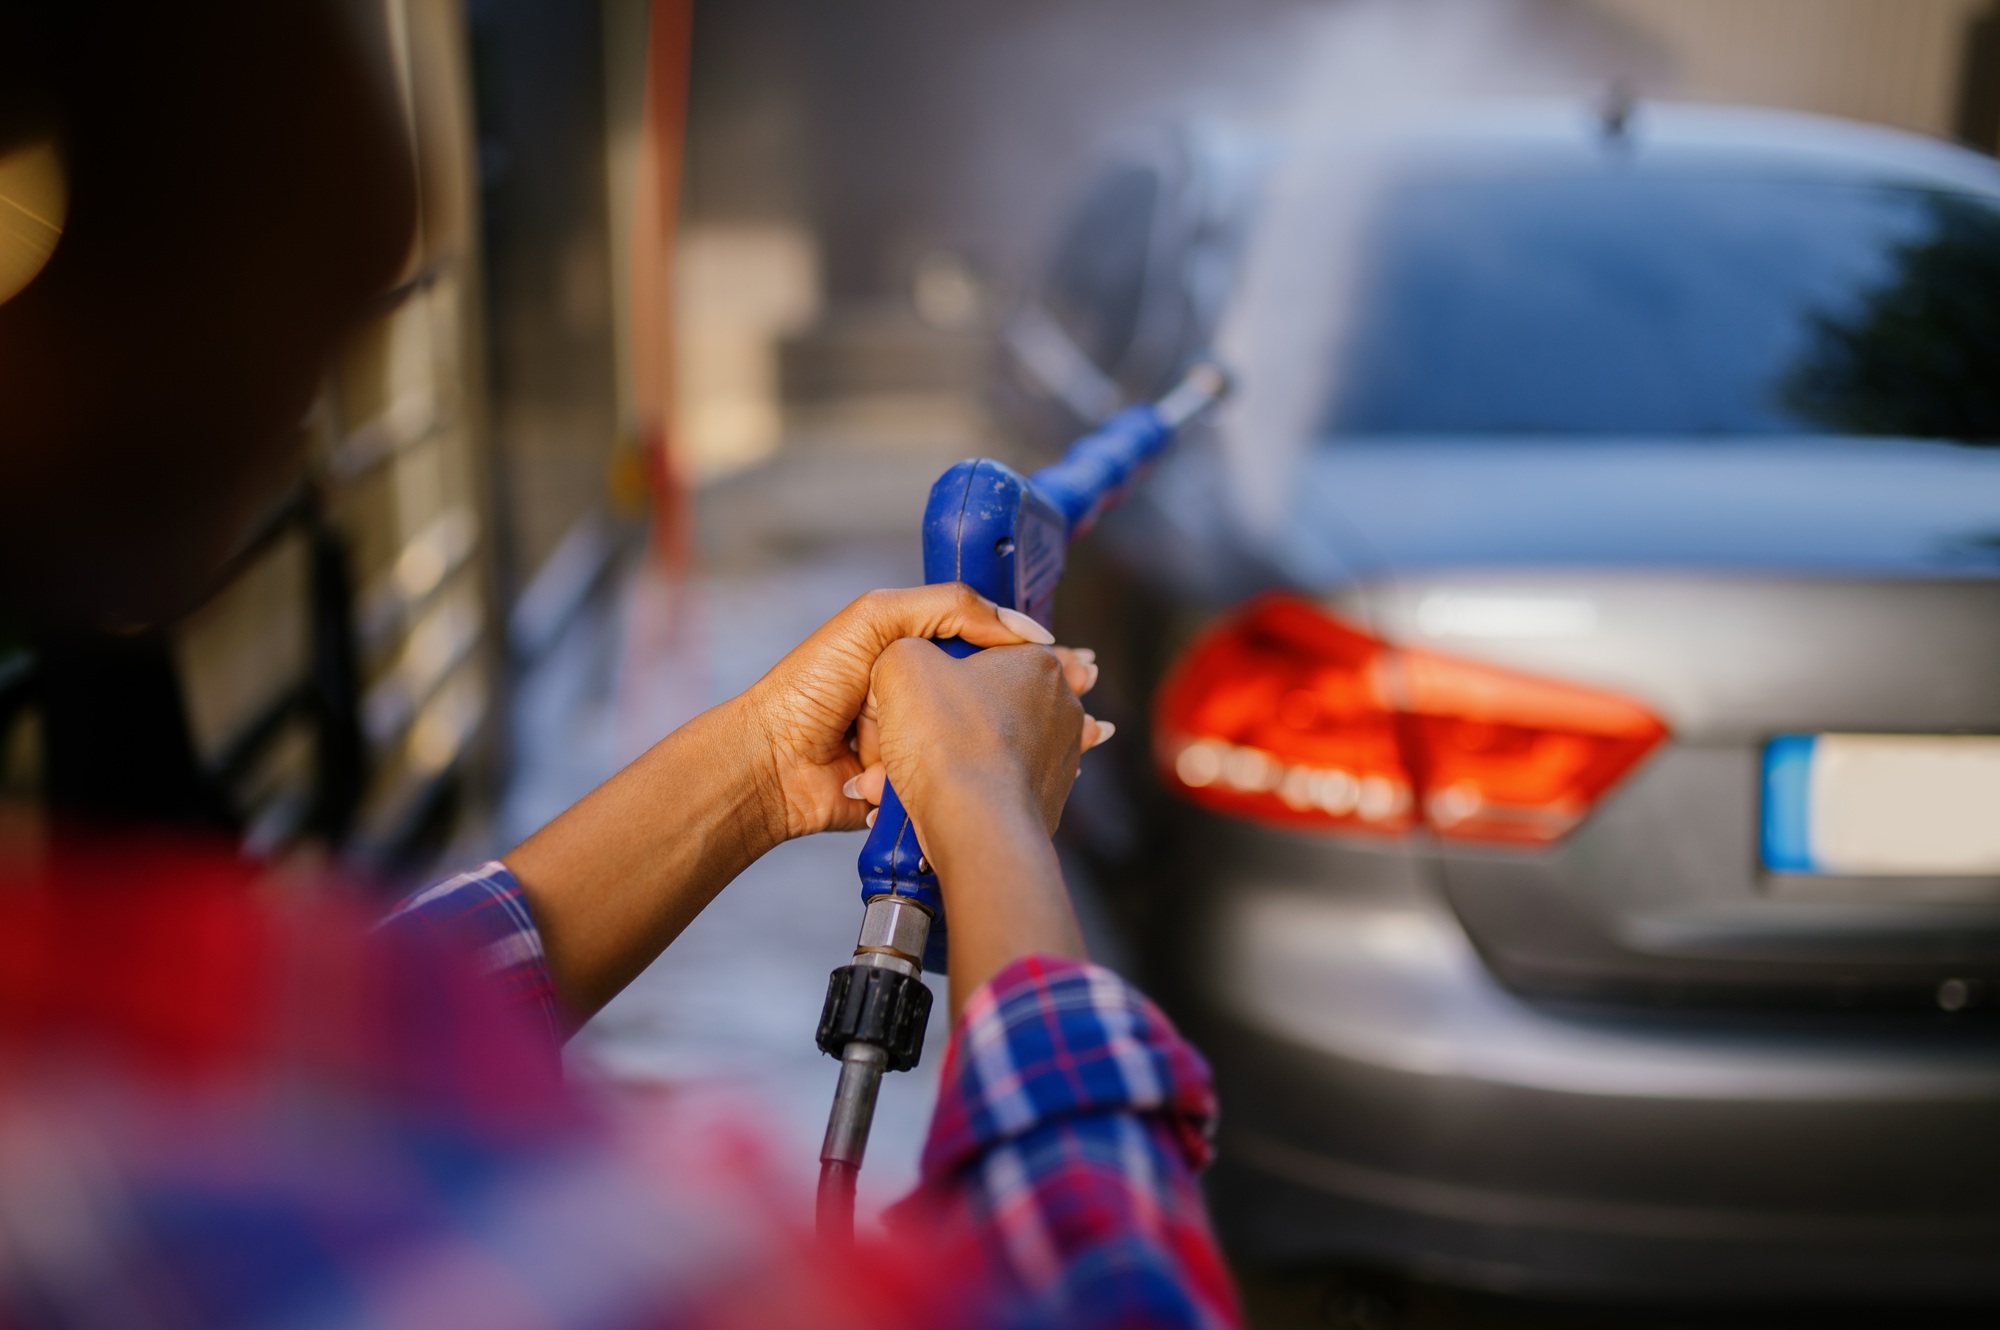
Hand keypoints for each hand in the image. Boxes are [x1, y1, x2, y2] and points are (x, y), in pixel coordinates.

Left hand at [739, 584, 1099, 842]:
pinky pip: (960, 784)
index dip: (1037, 657)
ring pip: (987, 745)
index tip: (1076, 665)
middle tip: (1088, 703)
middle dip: (1046, 704)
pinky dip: (982, 782)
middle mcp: (927, 701)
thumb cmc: (811, 684)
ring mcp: (924, 747)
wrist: (774, 762)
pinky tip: (1029, 779)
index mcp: (920, 654)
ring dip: (1024, 745)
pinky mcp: (919, 789)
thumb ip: (950, 608)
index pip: (992, 650)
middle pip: (999, 700)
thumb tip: (1024, 629)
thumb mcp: (878, 619)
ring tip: (1080, 740)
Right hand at [844, 640, 1109, 840]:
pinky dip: (975, 784)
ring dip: (959, 751)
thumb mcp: (901, 662)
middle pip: (992, 695)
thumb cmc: (946, 739)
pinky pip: (1002, 780)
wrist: (975, 823)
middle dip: (955, 711)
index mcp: (1039, 660)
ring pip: (994, 741)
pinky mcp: (1051, 796)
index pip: (991, 646)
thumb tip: (911, 663)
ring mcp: (1063, 753)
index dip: (949, 664)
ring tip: (918, 768)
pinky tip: (941, 792)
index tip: (924, 683)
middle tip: (917, 729)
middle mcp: (1062, 704)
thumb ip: (908, 646)